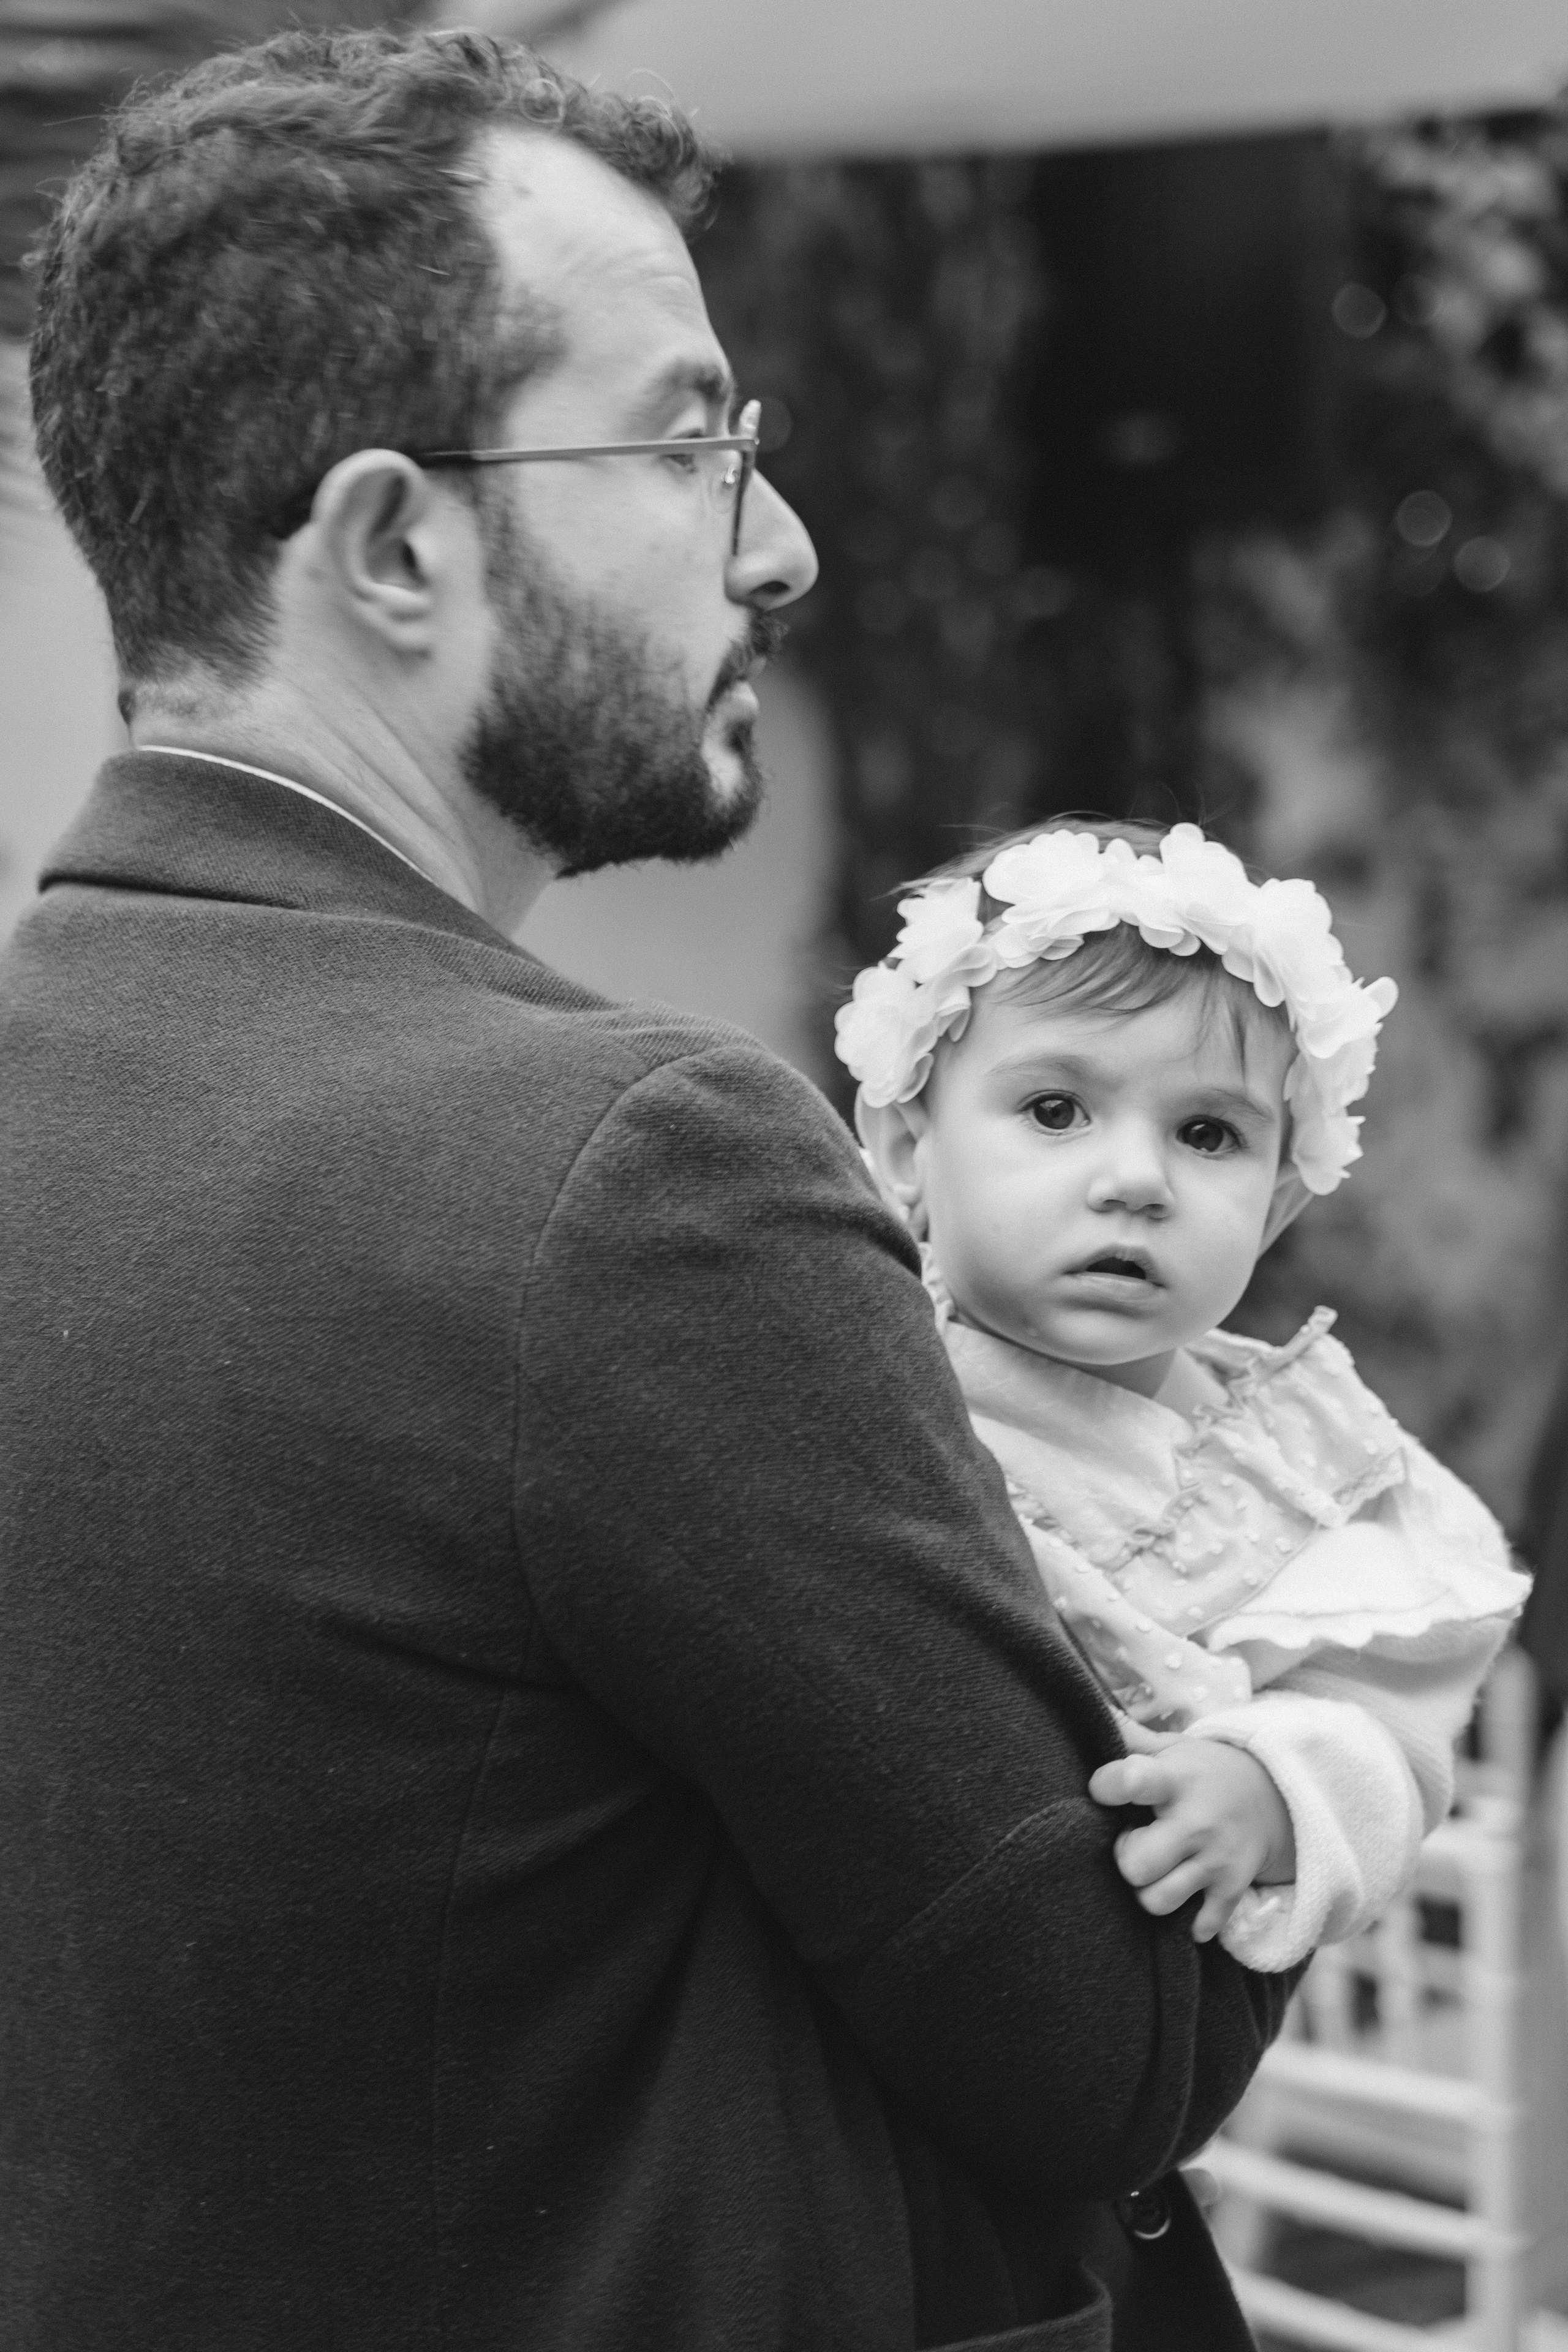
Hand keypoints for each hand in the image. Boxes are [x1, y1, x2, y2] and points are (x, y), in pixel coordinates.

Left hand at [1088, 1738, 1296, 1943]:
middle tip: (1138, 1840)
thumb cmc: (1205, 1772)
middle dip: (1126, 1857)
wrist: (1276, 1796)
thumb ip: (1129, 1737)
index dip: (1105, 1787)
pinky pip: (1200, 1925)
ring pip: (1157, 1900)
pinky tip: (1189, 1894)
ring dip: (1149, 1890)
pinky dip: (1190, 1920)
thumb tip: (1090, 1706)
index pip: (1130, 1781)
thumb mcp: (1172, 1748)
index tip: (1105, 1789)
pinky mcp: (1233, 1888)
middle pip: (1135, 1864)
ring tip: (1159, 1867)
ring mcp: (1217, 1859)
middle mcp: (1197, 1821)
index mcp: (1176, 1779)